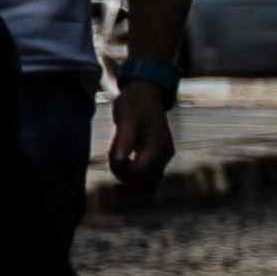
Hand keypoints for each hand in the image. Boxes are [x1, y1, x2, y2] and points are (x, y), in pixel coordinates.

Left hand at [105, 68, 181, 207]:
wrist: (145, 93)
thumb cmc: (134, 104)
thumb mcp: (126, 119)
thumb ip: (124, 140)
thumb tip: (120, 160)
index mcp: (158, 147)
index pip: (140, 174)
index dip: (122, 171)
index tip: (112, 156)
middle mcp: (165, 155)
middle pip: (145, 182)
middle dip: (125, 174)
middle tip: (114, 154)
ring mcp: (164, 156)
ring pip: (147, 181)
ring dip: (130, 174)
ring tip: (119, 153)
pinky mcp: (159, 155)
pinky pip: (147, 173)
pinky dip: (134, 170)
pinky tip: (124, 154)